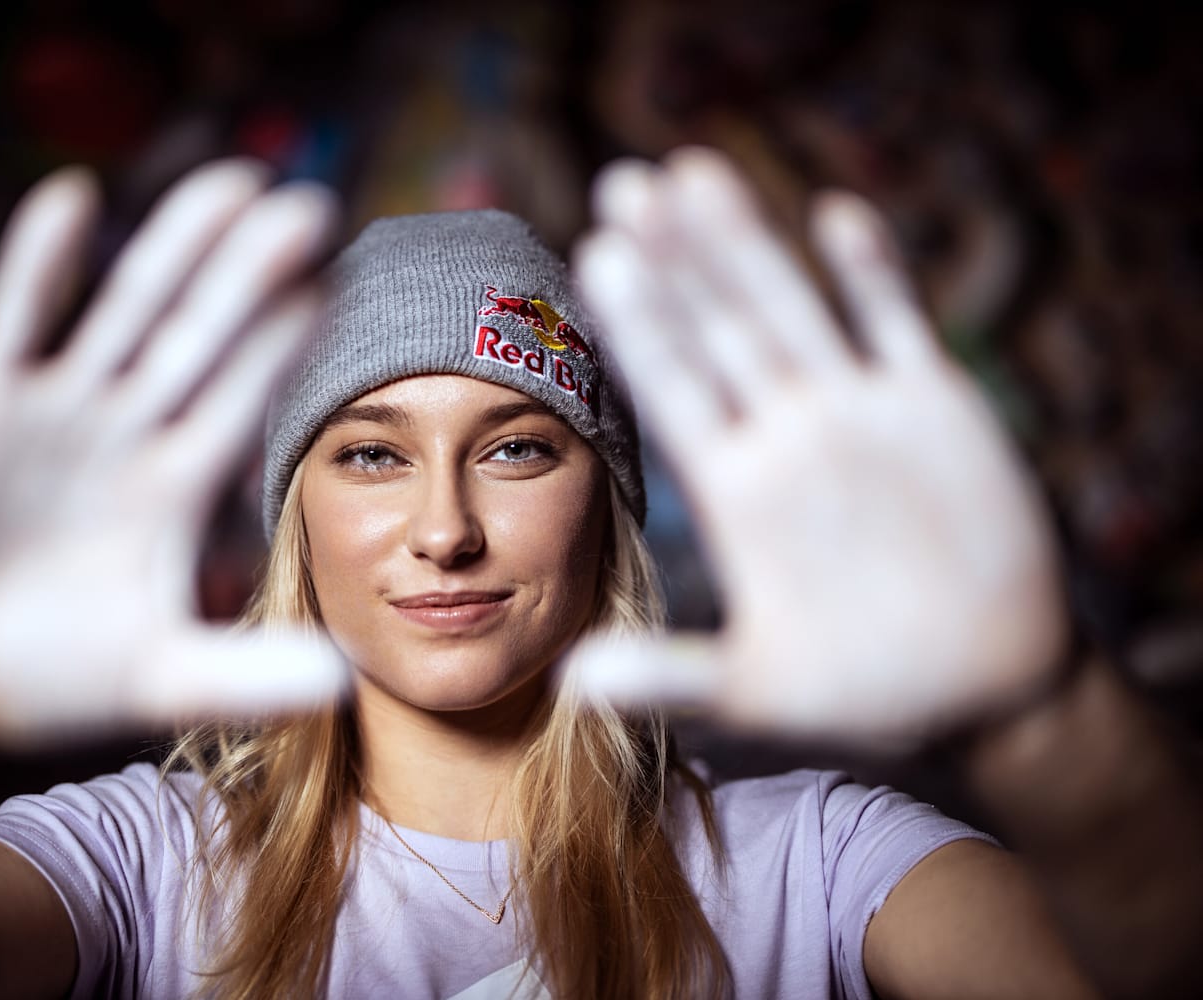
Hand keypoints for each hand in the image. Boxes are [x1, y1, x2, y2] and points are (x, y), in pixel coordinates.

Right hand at [0, 160, 344, 745]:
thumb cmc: (57, 681)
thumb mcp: (163, 679)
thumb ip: (247, 677)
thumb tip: (344, 680)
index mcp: (180, 482)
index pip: (245, 396)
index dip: (289, 344)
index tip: (344, 287)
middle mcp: (133, 430)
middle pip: (202, 335)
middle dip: (253, 275)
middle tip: (314, 209)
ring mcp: (62, 407)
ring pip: (128, 310)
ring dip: (175, 248)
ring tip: (233, 182)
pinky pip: (21, 317)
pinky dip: (43, 263)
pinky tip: (75, 199)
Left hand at [569, 148, 1067, 745]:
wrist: (985, 685)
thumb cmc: (869, 696)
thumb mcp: (760, 691)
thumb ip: (672, 676)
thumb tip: (571, 679)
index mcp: (738, 492)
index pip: (674, 391)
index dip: (639, 326)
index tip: (593, 257)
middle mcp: (787, 437)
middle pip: (719, 331)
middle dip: (674, 260)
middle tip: (623, 184)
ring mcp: (857, 416)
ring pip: (792, 311)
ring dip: (747, 246)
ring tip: (694, 173)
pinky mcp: (934, 410)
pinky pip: (897, 327)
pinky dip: (872, 276)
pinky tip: (834, 215)